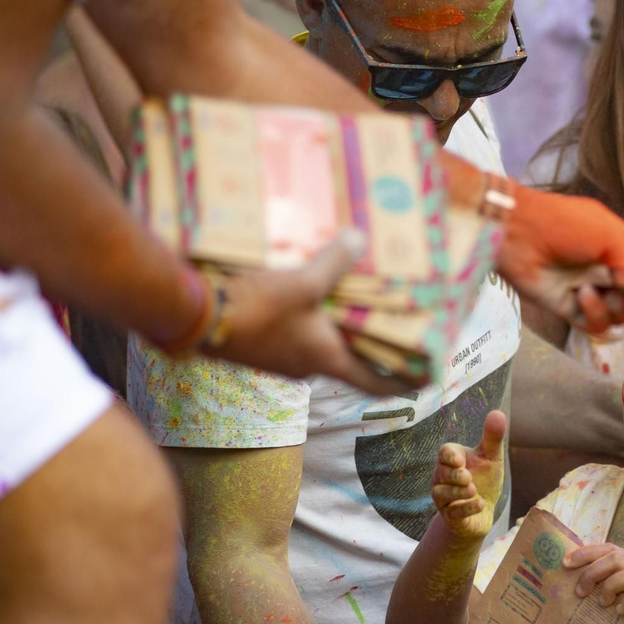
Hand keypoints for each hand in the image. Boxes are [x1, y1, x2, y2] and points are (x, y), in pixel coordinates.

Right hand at [208, 231, 419, 396]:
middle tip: (401, 328)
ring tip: (362, 306)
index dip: (406, 382)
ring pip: (325, 348)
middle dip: (377, 347)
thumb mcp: (301, 282)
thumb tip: (360, 240)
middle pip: (354, 363)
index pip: (377, 383)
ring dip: (344, 332)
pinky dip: (317, 323)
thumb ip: (334, 263)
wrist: (194, 318)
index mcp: (326, 360)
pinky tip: (318, 298)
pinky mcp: (264, 349)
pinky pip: (301, 337)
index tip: (430, 376)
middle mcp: (309, 368)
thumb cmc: (254, 308)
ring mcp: (284, 361)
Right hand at [431, 410, 507, 539]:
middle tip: (468, 477)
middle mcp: (443, 478)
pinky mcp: (451, 517)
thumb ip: (493, 438)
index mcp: (452, 460)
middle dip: (453, 475)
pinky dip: (466, 508)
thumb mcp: (491, 458)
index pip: (444, 453)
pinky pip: (454, 513)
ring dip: (458, 491)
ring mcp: (445, 499)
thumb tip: (497, 412)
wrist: (483, 512)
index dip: (449, 456)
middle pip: (440, 473)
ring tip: (473, 490)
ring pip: (441, 494)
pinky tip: (479, 504)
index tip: (460, 460)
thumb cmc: (484, 480)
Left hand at [497, 185, 623, 332]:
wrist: (517, 234)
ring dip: (615, 307)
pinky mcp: (572, 308)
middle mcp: (609, 270)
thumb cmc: (563, 224)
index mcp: (621, 245)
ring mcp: (592, 289)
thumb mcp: (607, 233)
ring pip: (622, 315)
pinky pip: (596, 323)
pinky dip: (593, 313)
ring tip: (596, 290)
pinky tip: (580, 295)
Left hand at [567, 542, 623, 623]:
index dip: (587, 552)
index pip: (610, 549)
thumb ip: (593, 586)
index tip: (565, 563)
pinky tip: (617, 612)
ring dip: (611, 586)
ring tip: (601, 603)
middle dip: (593, 571)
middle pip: (618, 558)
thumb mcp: (604, 601)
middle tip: (579, 591)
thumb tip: (562, 576)